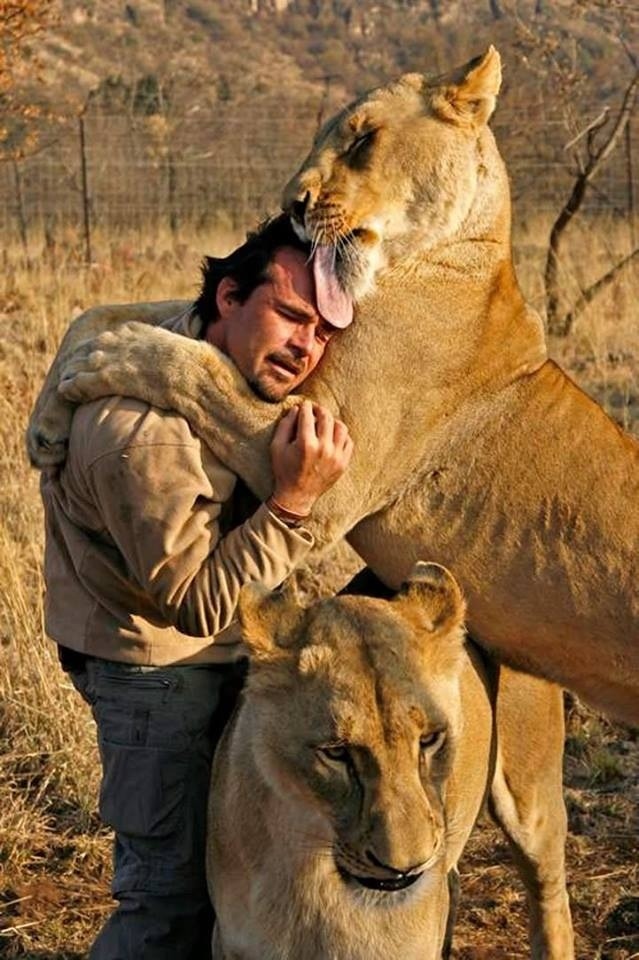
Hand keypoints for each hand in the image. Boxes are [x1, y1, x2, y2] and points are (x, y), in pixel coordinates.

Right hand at [270, 401, 352, 515]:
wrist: (297, 496)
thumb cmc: (284, 470)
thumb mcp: (277, 447)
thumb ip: (285, 425)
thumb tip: (296, 409)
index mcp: (305, 444)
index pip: (308, 415)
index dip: (305, 407)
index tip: (303, 405)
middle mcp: (323, 448)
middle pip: (326, 417)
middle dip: (319, 409)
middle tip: (314, 409)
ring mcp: (336, 456)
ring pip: (341, 427)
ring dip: (332, 421)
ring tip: (325, 422)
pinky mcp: (343, 463)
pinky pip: (348, 442)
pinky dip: (341, 435)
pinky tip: (332, 436)